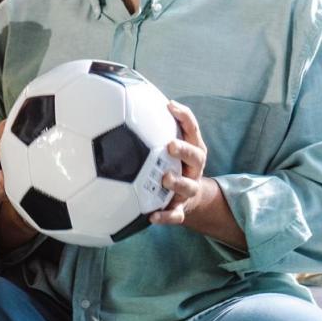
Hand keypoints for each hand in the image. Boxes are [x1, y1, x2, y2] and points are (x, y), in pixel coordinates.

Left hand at [149, 101, 212, 225]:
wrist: (188, 200)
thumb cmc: (172, 165)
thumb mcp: (168, 147)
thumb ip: (153, 129)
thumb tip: (125, 103)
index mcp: (192, 150)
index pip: (193, 130)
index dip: (184, 117)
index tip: (170, 105)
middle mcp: (193, 168)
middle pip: (196, 156)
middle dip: (184, 149)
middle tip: (170, 145)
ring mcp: (189, 189)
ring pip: (188, 186)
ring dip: (177, 182)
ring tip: (165, 178)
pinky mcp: (181, 209)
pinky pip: (176, 215)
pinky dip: (165, 217)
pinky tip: (152, 217)